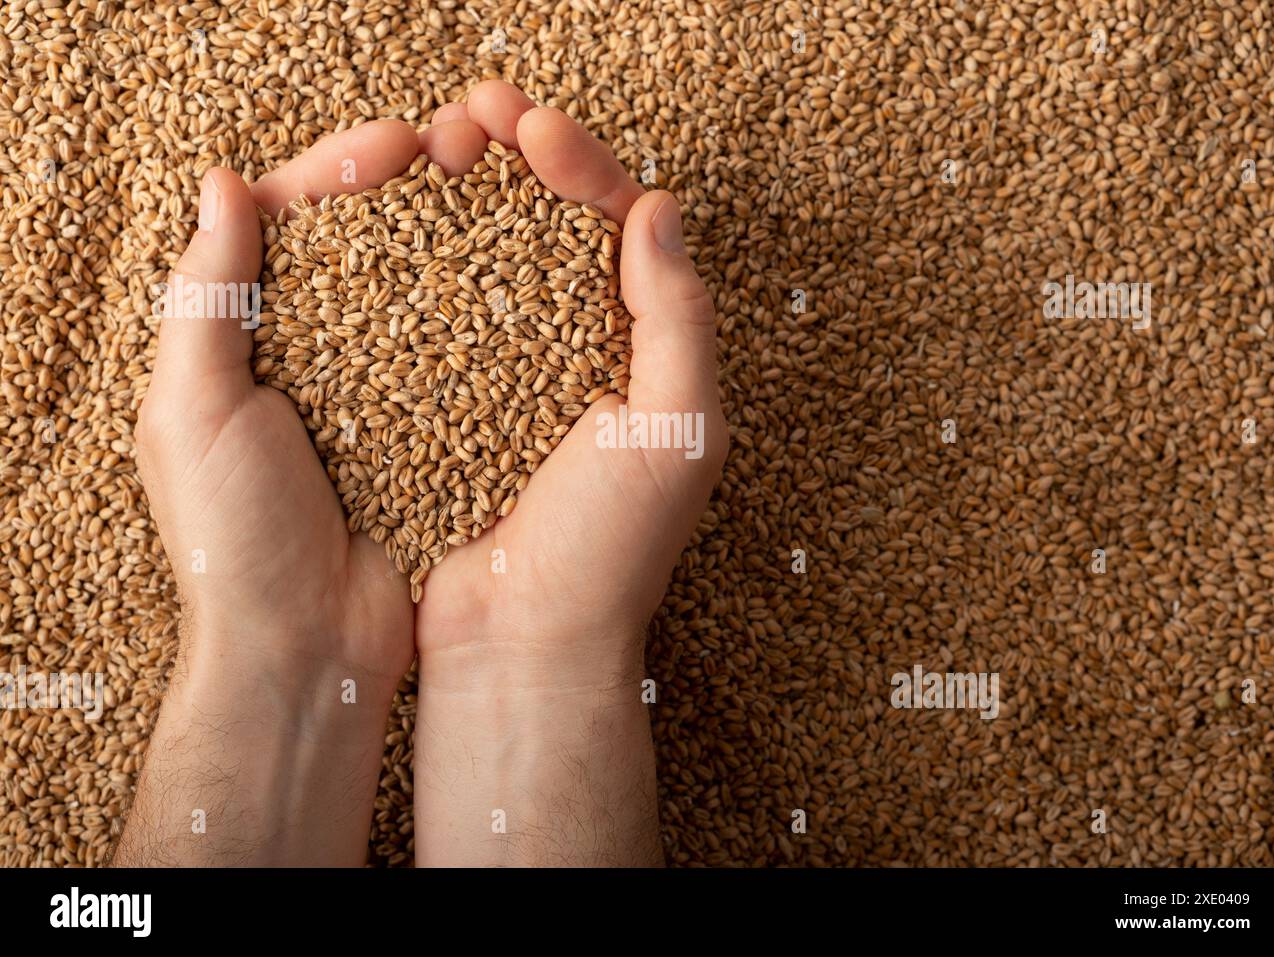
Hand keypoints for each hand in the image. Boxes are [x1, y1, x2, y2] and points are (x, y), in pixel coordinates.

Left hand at [118, 117, 487, 865]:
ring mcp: (381, 390)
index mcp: (244, 342)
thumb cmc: (235, 539)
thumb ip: (204, 299)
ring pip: (418, 285)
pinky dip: (487, 305)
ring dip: (452, 230)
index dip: (335, 174)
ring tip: (496, 189)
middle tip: (453, 149)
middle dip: (403, 184)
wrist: (308, 648)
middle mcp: (316, 354)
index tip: (390, 150)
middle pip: (360, 240)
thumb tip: (224, 185)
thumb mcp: (192, 411)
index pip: (284, 225)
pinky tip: (522, 270)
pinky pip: (462, 351)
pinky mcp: (435, 427)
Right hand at [412, 82, 727, 865]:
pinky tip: (392, 228)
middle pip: (553, 229)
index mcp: (648, 352)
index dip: (580, 167)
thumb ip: (678, 315)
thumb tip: (659, 206)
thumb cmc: (610, 551)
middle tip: (472, 111)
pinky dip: (421, 265)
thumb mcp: (678, 427)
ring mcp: (515, 377)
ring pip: (492, 260)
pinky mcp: (454, 404)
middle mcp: (585, 355)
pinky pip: (439, 316)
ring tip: (425, 147)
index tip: (531, 131)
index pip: (622, 229)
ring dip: (464, 197)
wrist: (526, 645)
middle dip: (517, 160)